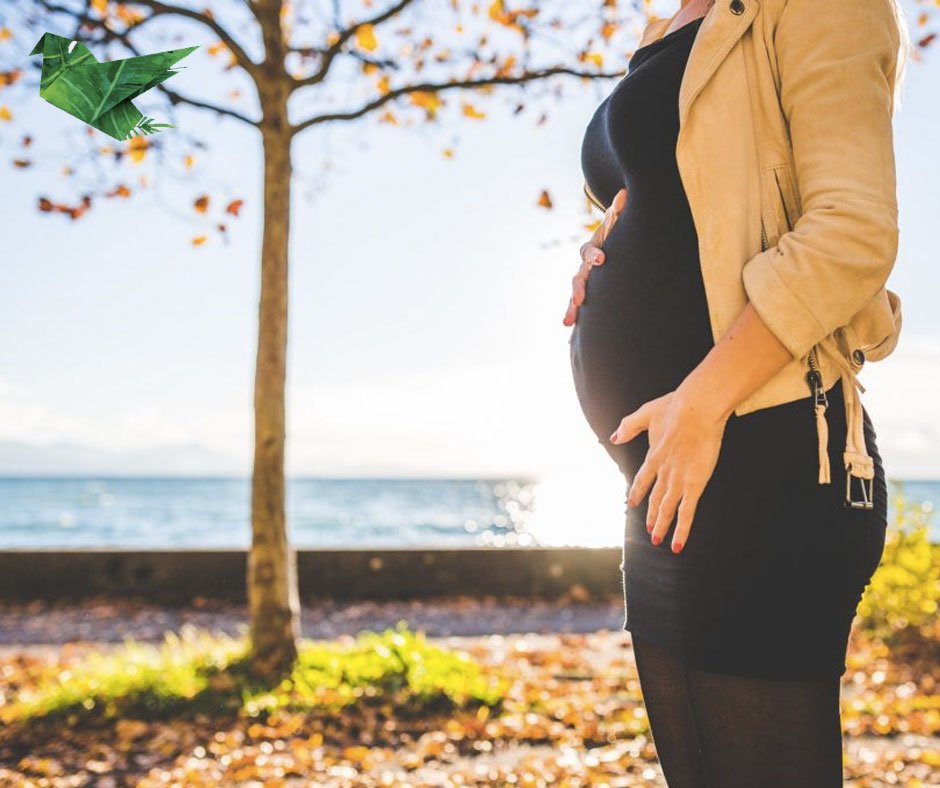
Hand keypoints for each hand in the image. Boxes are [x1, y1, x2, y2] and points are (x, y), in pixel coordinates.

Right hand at [563, 187, 627, 326]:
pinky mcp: (586, 294)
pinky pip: (579, 307)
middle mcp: (584, 266)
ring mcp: (583, 281)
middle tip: (579, 300)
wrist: (607, 247)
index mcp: (593, 249)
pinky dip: (575, 319)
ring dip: (571, 308)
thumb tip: (624, 192)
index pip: (590, 250)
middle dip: (578, 289)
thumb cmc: (616, 236)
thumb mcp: (618, 224)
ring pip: (575, 295)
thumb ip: (620, 212)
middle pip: (578, 277)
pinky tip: (570, 337)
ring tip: (568, 322)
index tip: (602, 259)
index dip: (595, 254)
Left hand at [610, 386, 728, 553]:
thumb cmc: (675, 407)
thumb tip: (613, 437)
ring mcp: (678, 480)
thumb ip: (628, 426)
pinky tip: (676, 544)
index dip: (637, 492)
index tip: (632, 503)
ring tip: (657, 539)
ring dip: (661, 526)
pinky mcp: (694, 485)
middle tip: (648, 530)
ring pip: (667, 510)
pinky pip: (687, 513)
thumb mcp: (646, 413)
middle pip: (655, 499)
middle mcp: (663, 472)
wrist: (696, 409)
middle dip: (650, 516)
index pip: (642, 480)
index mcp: (653, 456)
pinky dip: (681, 530)